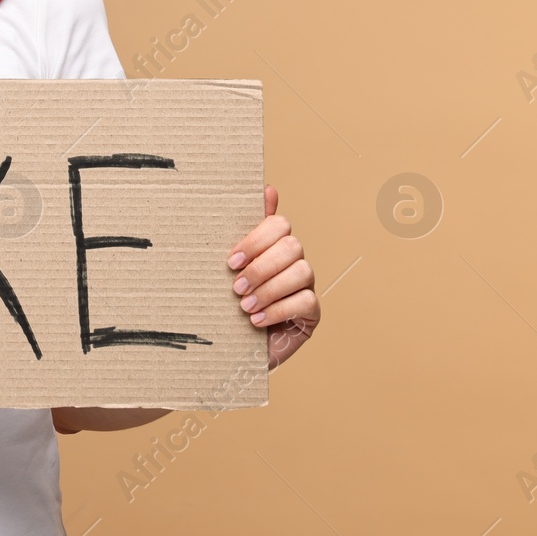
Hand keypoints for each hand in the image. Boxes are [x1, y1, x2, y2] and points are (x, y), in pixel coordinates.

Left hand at [227, 185, 318, 368]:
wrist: (228, 347)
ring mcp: (305, 286)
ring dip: (270, 289)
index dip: (256, 239)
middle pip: (292, 246)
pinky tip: (256, 321)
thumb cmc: (225, 302)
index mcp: (271, 245)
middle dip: (262, 267)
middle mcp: (293, 261)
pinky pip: (306, 302)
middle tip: (236, 286)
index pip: (279, 224)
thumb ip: (242, 230)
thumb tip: (267, 188)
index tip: (230, 260)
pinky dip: (278, 310)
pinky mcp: (311, 313)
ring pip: (302, 271)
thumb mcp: (226, 267)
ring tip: (244, 306)